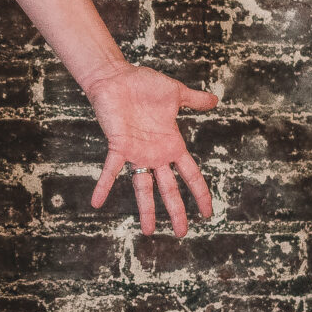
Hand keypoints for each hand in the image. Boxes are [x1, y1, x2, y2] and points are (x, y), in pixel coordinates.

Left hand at [82, 61, 219, 235]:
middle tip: (181, 233)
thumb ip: (194, 100)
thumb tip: (215, 100)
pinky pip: (110, 170)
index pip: (191, 175)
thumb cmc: (144, 84)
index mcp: (171, 145)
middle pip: (169, 189)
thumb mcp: (176, 93)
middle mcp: (155, 155)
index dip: (199, 193)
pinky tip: (96, 202)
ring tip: (147, 232)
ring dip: (146, 209)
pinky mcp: (118, 146)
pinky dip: (103, 186)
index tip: (207, 213)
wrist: (117, 77)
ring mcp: (137, 153)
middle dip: (176, 211)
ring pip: (143, 187)